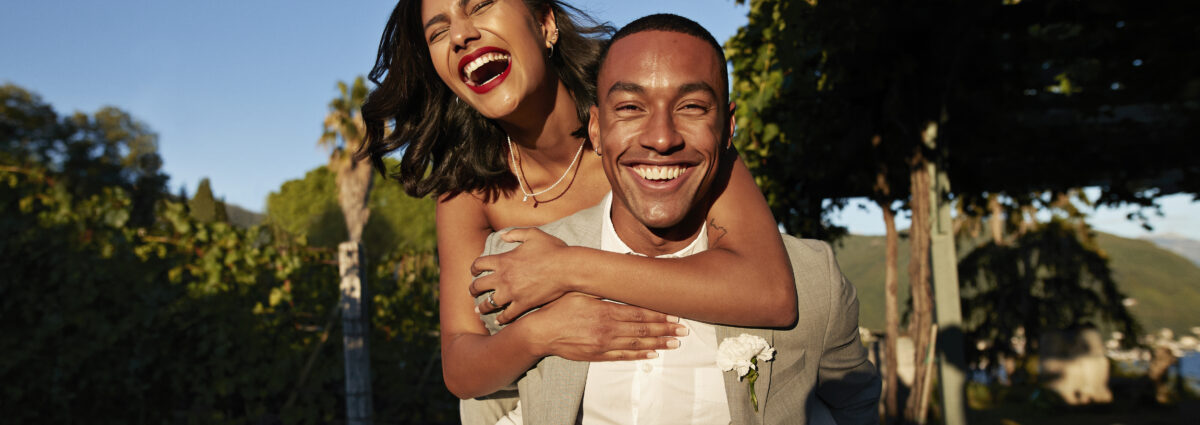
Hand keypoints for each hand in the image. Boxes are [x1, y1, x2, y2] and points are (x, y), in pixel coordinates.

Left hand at [471, 228, 573, 323]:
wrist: (566, 268)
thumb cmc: (552, 250)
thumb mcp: (533, 234)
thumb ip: (515, 233)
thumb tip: (502, 235)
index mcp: (503, 260)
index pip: (479, 264)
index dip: (474, 268)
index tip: (474, 271)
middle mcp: (503, 278)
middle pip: (478, 286)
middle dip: (473, 289)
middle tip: (472, 291)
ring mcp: (512, 293)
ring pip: (489, 304)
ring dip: (482, 307)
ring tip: (479, 310)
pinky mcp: (522, 304)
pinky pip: (507, 315)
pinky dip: (501, 319)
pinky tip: (498, 321)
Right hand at [514, 293, 687, 361]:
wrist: (540, 332)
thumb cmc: (558, 307)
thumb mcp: (579, 290)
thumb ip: (600, 284)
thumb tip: (617, 271)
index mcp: (604, 311)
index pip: (639, 313)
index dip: (659, 314)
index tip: (675, 314)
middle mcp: (607, 329)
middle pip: (643, 330)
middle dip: (665, 329)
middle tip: (683, 330)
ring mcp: (603, 344)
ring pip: (636, 345)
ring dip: (658, 344)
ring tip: (675, 343)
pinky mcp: (597, 355)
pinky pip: (622, 357)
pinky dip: (639, 356)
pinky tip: (652, 354)